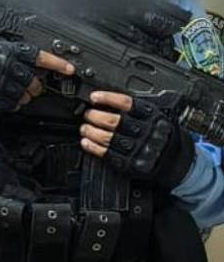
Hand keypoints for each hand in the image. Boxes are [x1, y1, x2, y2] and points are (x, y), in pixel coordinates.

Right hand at [0, 41, 74, 115]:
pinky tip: (7, 97)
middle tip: (32, 86)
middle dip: (35, 86)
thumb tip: (45, 67)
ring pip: (23, 94)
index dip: (56, 63)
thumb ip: (19, 56)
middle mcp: (0, 63)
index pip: (37, 56)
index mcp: (5, 49)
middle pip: (32, 80)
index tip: (70, 69)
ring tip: (16, 91)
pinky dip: (14, 103)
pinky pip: (11, 103)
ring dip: (25, 96)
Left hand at [80, 91, 195, 189]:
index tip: (94, 97)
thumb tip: (106, 99)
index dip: (108, 98)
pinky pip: (109, 154)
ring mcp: (139, 149)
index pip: (128, 104)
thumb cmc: (161, 134)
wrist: (177, 161)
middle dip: (95, 116)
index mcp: (152, 116)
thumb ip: (135, 108)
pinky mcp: (132, 164)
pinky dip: (94, 147)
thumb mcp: (156, 116)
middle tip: (87, 113)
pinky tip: (86, 142)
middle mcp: (146, 132)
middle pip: (114, 121)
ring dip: (91, 131)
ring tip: (84, 127)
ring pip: (108, 138)